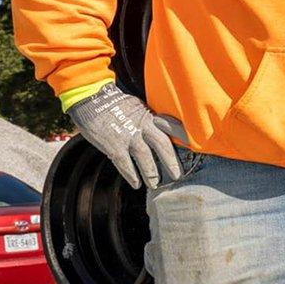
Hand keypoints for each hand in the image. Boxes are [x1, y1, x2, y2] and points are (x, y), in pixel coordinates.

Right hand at [66, 82, 185, 188]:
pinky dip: (132, 175)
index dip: (184, 136)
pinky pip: (125, 165)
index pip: (172, 125)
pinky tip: (136, 184)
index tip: (194, 146)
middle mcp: (142, 126)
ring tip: (155, 184)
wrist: (90, 99)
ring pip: (146, 158)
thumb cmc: (113, 103)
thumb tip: (159, 128)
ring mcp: (128, 136)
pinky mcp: (114, 146)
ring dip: (152, 173)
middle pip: (163, 145)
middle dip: (171, 162)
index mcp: (149, 115)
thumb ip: (148, 118)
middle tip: (177, 175)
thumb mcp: (136, 106)